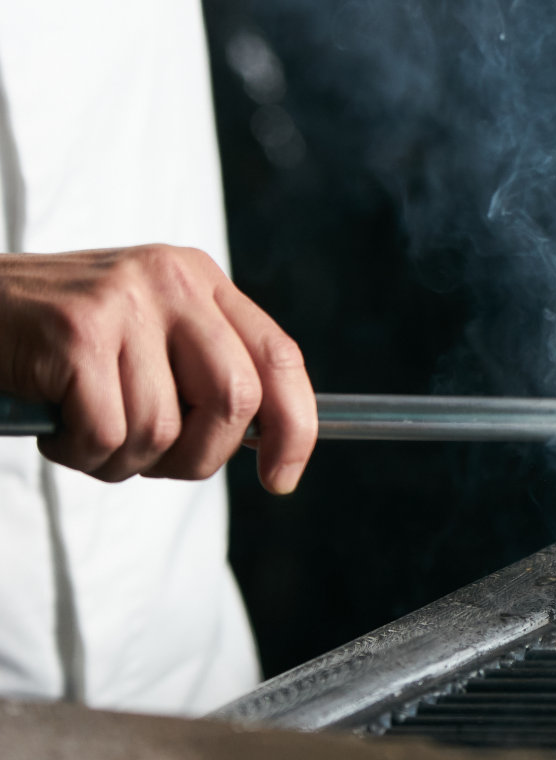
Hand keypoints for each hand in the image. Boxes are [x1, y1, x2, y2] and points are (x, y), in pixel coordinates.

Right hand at [0, 245, 315, 492]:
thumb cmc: (57, 344)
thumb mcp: (144, 337)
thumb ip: (202, 373)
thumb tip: (270, 443)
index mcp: (199, 280)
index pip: (279, 358)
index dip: (295, 426)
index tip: (281, 479)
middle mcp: (171, 280)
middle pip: (234, 398)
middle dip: (200, 456)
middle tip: (155, 464)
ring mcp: (123, 302)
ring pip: (162, 429)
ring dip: (122, 459)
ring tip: (85, 433)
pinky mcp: (75, 333)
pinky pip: (107, 435)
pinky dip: (79, 454)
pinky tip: (56, 428)